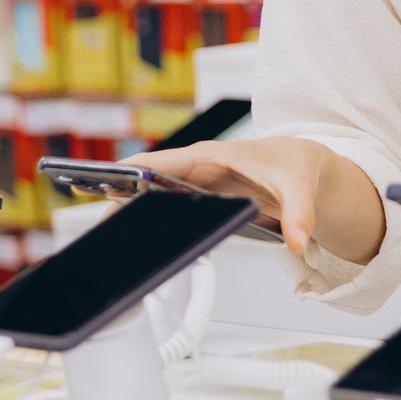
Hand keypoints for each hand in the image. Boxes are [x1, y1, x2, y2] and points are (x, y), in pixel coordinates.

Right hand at [127, 137, 383, 263]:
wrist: (302, 166)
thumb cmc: (294, 165)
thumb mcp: (300, 188)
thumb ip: (299, 215)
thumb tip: (297, 242)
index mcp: (210, 157)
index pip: (160, 161)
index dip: (129, 170)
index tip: (102, 181)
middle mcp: (195, 170)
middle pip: (146, 182)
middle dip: (117, 197)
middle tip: (97, 225)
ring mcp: (194, 186)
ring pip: (151, 198)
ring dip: (128, 213)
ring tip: (106, 239)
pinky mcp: (197, 201)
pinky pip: (164, 210)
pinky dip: (147, 222)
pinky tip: (134, 241)